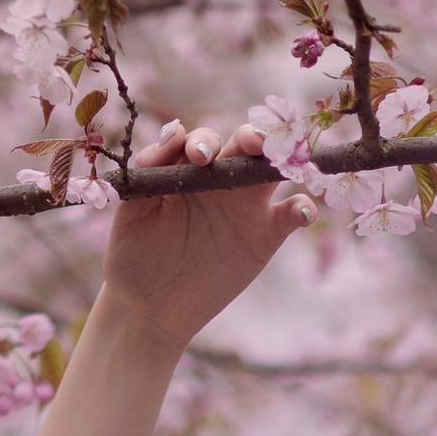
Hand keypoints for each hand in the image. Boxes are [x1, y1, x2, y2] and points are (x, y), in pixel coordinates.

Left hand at [96, 118, 308, 359]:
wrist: (149, 304)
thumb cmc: (135, 251)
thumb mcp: (133, 207)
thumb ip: (149, 169)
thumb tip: (174, 130)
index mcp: (187, 170)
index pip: (204, 141)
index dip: (203, 140)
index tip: (197, 155)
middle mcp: (220, 181)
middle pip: (244, 146)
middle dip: (250, 136)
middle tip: (248, 143)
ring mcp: (245, 206)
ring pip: (271, 171)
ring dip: (281, 160)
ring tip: (281, 163)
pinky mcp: (265, 236)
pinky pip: (291, 214)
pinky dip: (303, 208)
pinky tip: (301, 212)